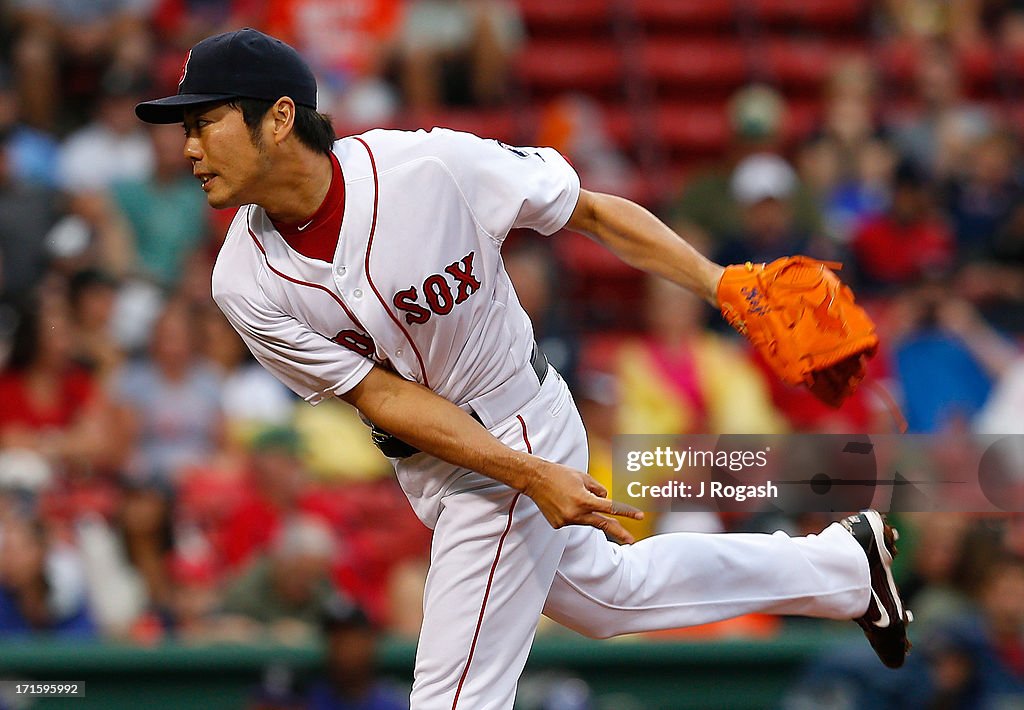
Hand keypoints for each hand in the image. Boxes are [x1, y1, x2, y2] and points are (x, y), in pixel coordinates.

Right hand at [522, 463, 643, 543]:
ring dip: (584, 511)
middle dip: (618, 532)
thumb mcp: (583, 476)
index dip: (626, 512)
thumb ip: (598, 489)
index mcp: (584, 500)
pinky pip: (573, 520)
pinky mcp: (558, 524)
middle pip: (602, 524)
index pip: (610, 508)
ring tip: (568, 495)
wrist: (534, 479)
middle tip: (631, 540)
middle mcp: (576, 513)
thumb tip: (606, 500)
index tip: (639, 516)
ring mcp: (566, 521)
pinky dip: (571, 512)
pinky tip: (560, 502)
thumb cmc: (560, 474)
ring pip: (585, 519)